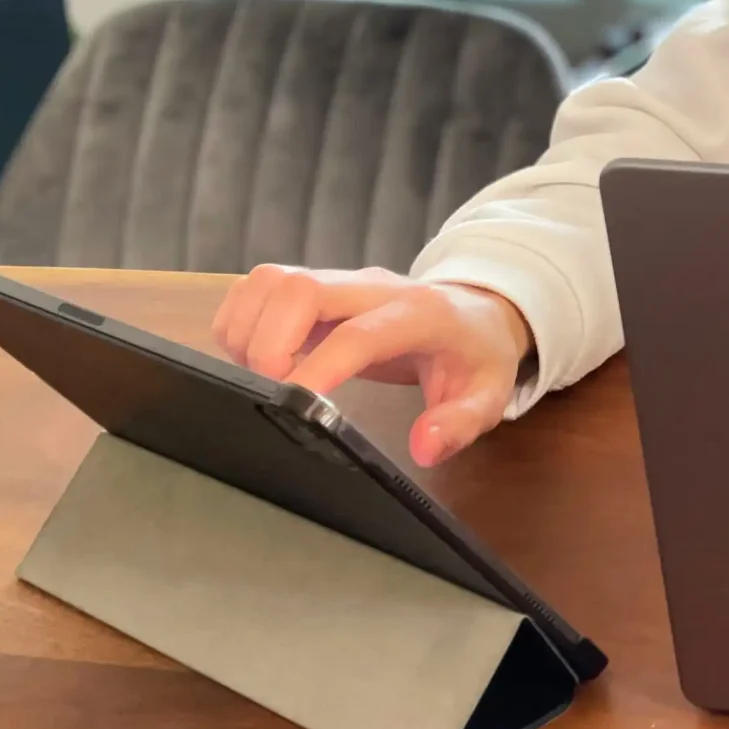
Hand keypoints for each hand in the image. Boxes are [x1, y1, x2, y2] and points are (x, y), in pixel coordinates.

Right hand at [211, 265, 534, 467]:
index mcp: (420, 315)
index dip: (319, 368)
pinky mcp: (314, 284)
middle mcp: (373, 288)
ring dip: (248, 329)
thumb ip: (459, 422)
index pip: (359, 334)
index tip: (293, 406)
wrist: (475, 311)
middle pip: (300, 289)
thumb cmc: (476, 356)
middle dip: (268, 343)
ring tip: (261, 376)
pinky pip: (258, 286)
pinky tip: (255, 357)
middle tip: (272, 392)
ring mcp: (339, 280)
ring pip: (271, 281)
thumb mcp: (487, 395)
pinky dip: (241, 320)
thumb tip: (423, 448)